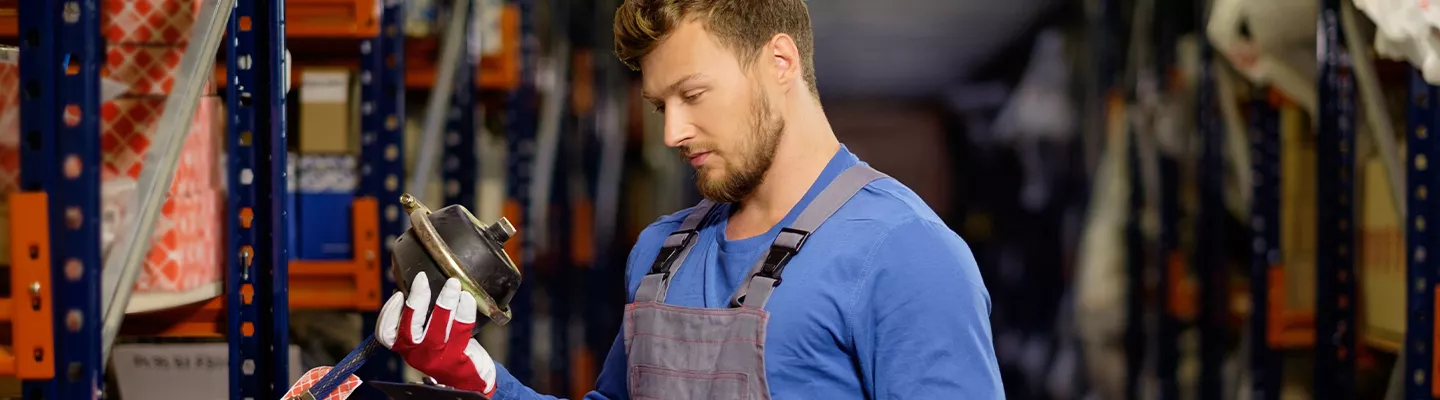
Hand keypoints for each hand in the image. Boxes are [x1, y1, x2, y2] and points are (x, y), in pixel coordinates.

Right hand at [377, 272, 498, 396]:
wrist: (466, 377)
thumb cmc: (445, 349)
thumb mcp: (425, 335)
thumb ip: (419, 316)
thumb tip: (416, 285)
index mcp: (405, 346)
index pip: (386, 333)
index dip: (389, 311)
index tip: (399, 293)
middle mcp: (417, 353)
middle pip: (410, 326)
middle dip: (417, 300)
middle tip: (422, 279)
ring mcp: (437, 356)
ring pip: (437, 327)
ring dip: (444, 302)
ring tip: (452, 284)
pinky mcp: (458, 356)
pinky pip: (461, 330)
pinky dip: (464, 311)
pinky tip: (467, 298)